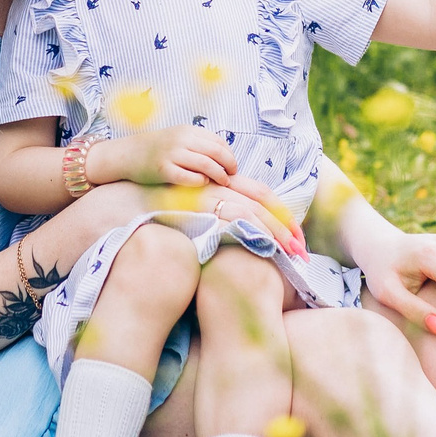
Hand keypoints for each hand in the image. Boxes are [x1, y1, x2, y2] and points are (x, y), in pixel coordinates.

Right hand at [99, 124, 239, 189]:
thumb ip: (198, 144)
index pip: (219, 142)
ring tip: (222, 182)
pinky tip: (202, 184)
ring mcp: (171, 154)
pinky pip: (189, 178)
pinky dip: (200, 181)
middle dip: (228, 166)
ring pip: (206, 165)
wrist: (127, 154)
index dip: (230, 155)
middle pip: (216, 153)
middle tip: (231, 176)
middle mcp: (181, 140)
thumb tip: (225, 157)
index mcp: (187, 130)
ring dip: (219, 175)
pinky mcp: (163, 170)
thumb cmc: (157, 149)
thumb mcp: (178, 138)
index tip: (232, 166)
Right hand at [159, 176, 307, 257]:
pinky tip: (264, 246)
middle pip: (263, 203)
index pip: (263, 195)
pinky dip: (251, 231)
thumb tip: (245, 232)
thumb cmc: (165, 207)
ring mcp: (209, 196)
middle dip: (287, 227)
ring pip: (252, 212)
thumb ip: (220, 212)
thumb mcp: (198, 206)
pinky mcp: (199, 208)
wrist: (131, 200)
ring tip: (291, 254)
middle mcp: (220, 185)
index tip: (299, 236)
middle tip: (303, 250)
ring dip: (275, 233)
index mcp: (224, 183)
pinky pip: (232, 219)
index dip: (284, 214)